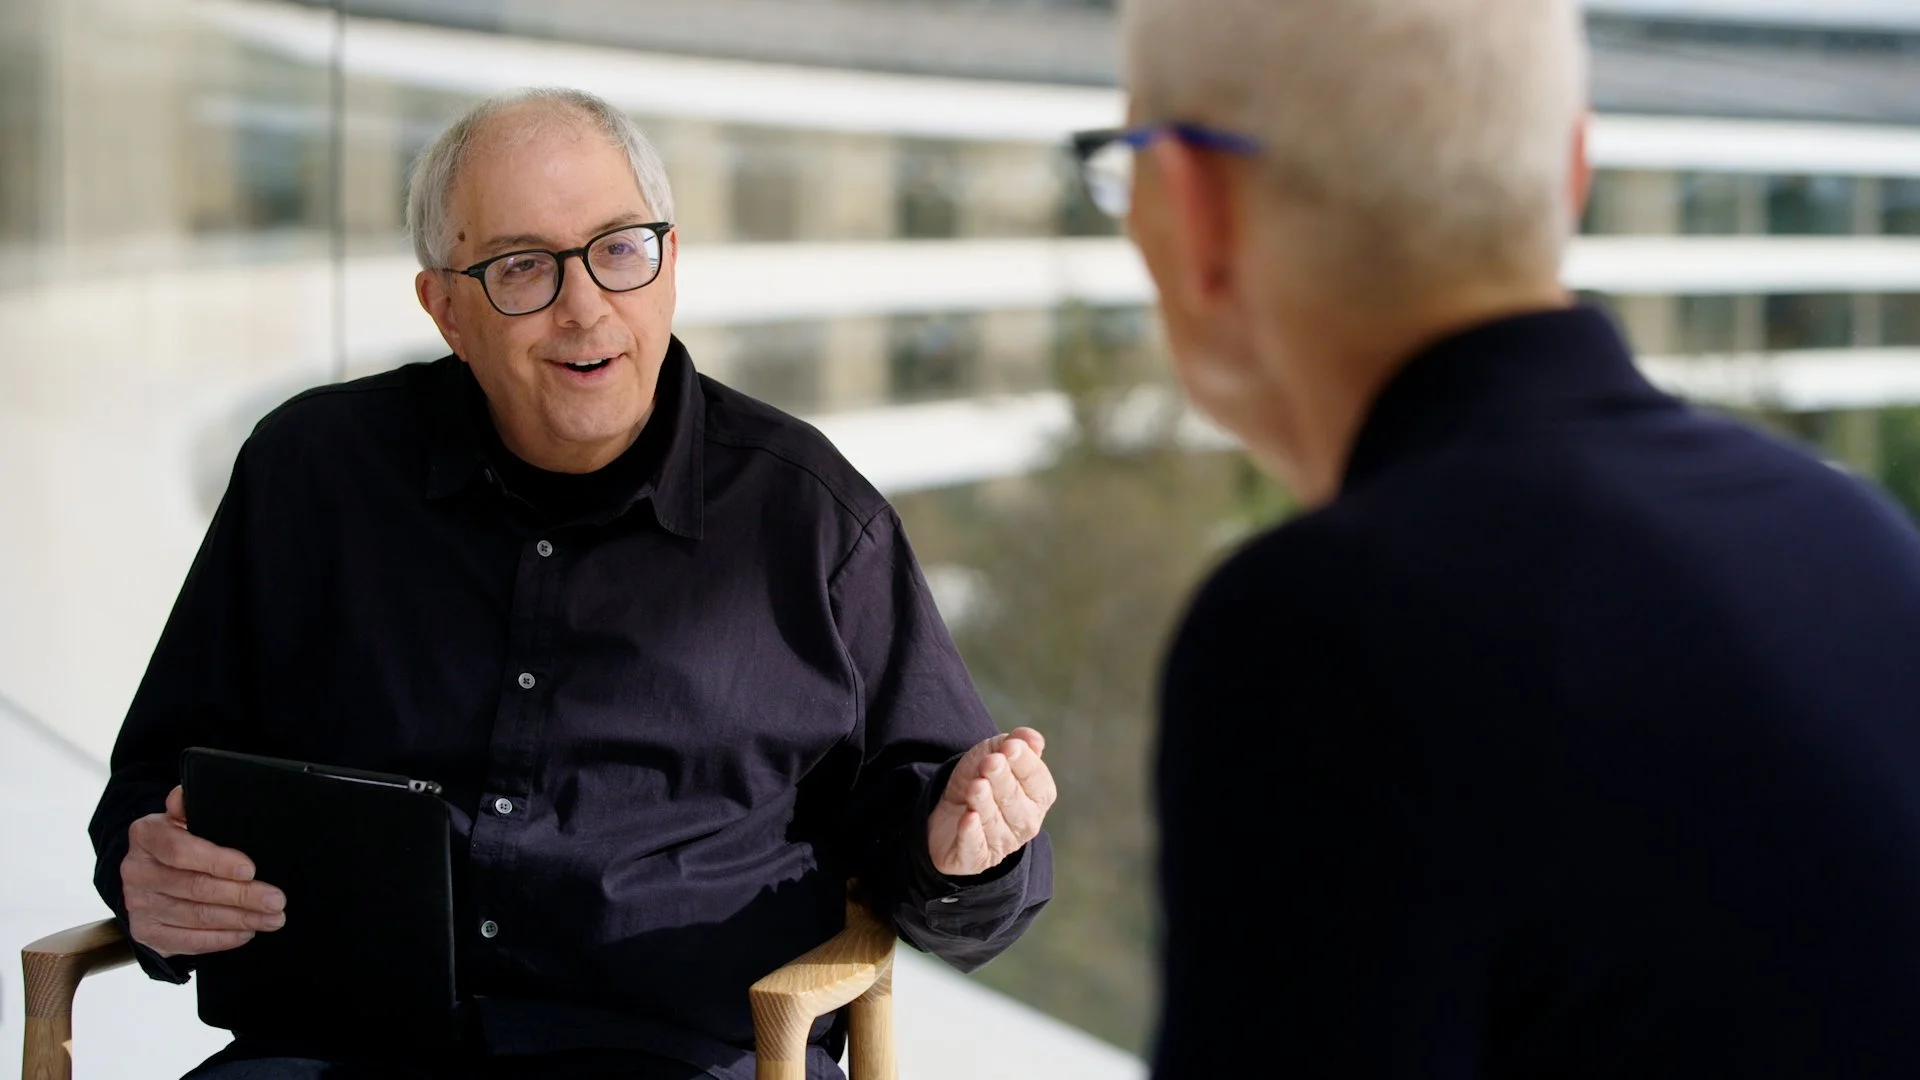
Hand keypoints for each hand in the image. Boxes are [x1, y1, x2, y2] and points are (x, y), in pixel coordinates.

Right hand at [121, 786, 285, 956]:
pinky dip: (220, 939)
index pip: (180, 850)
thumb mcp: (184, 816)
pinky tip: (244, 933)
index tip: (251, 869)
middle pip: (194, 887)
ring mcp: (138, 904)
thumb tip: (186, 796)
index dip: (217, 861)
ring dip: (239, 919)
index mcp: (146, 834)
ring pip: (195, 916)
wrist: (150, 869)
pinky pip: (187, 941)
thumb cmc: (181, 839)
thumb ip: (189, 805)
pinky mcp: (146, 932)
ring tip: (271, 918)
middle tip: (276, 900)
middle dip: (242, 895)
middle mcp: (136, 870)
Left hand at [928, 728, 1056, 876]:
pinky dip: (971, 833)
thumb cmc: (981, 779)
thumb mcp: (994, 754)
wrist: (950, 810)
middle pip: (1015, 801)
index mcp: (1038, 796)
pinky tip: (968, 818)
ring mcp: (1002, 843)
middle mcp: (1026, 823)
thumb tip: (1032, 738)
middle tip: (990, 762)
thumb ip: (1015, 743)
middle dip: (1003, 781)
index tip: (1009, 747)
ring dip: (986, 804)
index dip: (1024, 763)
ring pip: (994, 823)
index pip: (1037, 780)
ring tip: (976, 785)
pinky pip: (975, 847)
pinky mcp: (976, 858)